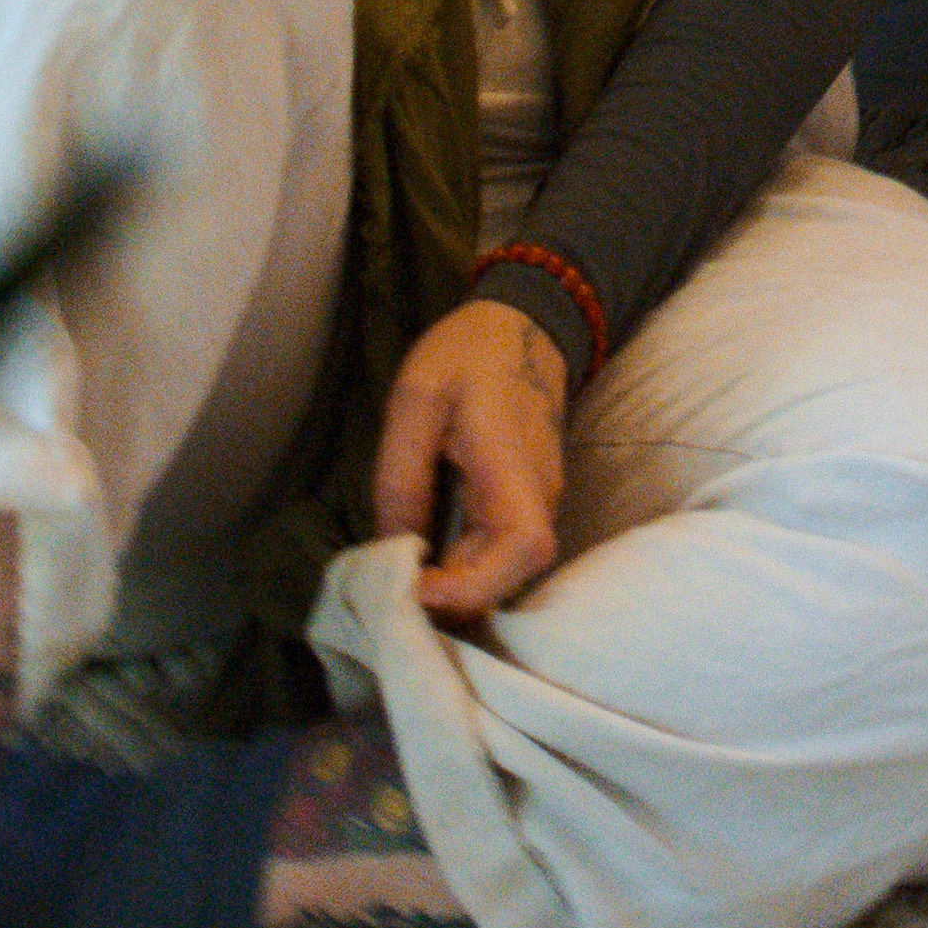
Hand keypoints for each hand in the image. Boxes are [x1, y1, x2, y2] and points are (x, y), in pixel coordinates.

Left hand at [370, 293, 572, 620]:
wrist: (524, 323)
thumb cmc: (468, 352)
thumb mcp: (415, 399)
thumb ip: (402, 475)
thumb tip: (394, 550)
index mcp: (512, 462)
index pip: (523, 546)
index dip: (474, 585)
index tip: (416, 589)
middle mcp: (538, 492)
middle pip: (512, 574)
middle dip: (453, 604)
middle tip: (389, 603)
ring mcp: (537, 499)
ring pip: (505, 571)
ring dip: (457, 595)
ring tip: (398, 594)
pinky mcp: (523, 501)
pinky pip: (498, 554)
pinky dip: (463, 575)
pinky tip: (422, 574)